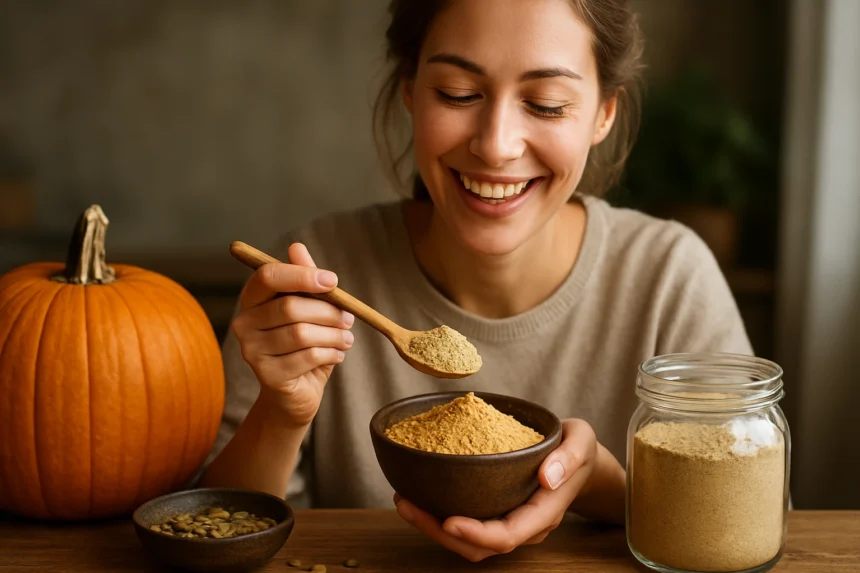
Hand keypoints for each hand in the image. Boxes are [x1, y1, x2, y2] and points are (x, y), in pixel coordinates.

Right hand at [231, 242, 354, 426]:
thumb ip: (305, 279)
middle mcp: (244, 323)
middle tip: (348, 318)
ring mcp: (251, 351)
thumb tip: (297, 247)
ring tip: (346, 339)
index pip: (268, 276)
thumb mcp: (309, 308)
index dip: (301, 275)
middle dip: (328, 311)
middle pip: (290, 307)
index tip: (333, 281)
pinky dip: (331, 354)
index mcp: (252, 299)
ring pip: (301, 334)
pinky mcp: (266, 376)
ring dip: (334, 335)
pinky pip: (307, 357)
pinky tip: (337, 355)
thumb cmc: (304, 345)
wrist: (295, 393)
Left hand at [394, 419, 598, 561]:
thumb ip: (569, 457)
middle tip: (407, 505)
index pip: (507, 535)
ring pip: (468, 542)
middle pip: (480, 546)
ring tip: (404, 501)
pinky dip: (439, 516)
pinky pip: (467, 525)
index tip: (447, 520)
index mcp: (544, 512)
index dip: (476, 533)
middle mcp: (524, 525)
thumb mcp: (581, 441)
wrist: (578, 457)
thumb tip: (547, 476)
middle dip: (439, 533)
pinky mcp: (496, 512)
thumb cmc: (578, 448)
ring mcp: (510, 521)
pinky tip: (418, 494)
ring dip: (433, 527)